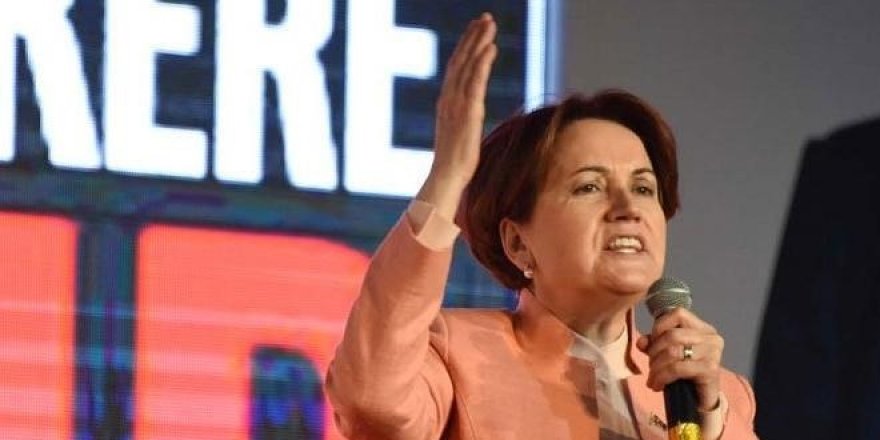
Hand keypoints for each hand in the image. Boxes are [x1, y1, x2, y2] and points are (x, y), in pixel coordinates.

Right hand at [416, 13, 497, 218]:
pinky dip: (482, 63)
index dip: (466, 47)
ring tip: (489, 24)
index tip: (476, 30)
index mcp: (446, 102)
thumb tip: (471, 117)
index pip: (456, 68)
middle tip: (484, 18)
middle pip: (460, 60)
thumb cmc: (455, 163)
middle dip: (472, 37)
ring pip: (468, 66)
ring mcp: (456, 105)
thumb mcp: (460, 135)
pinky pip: (475, 82)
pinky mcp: (468, 112)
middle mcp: (448, 99)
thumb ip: (463, 120)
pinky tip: (491, 48)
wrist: (447, 177)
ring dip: (479, 43)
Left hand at [636, 308, 723, 411]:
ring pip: (673, 351)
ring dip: (656, 367)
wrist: (700, 400)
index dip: (659, 326)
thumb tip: (641, 342)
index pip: (678, 313)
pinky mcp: (710, 369)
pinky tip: (657, 386)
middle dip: (654, 351)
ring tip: (652, 378)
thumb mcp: (666, 354)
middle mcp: (711, 337)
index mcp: (702, 328)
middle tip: (651, 366)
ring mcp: (713, 352)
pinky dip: (662, 377)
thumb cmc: (685, 374)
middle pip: (672, 335)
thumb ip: (654, 343)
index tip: (651, 344)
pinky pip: (677, 368)